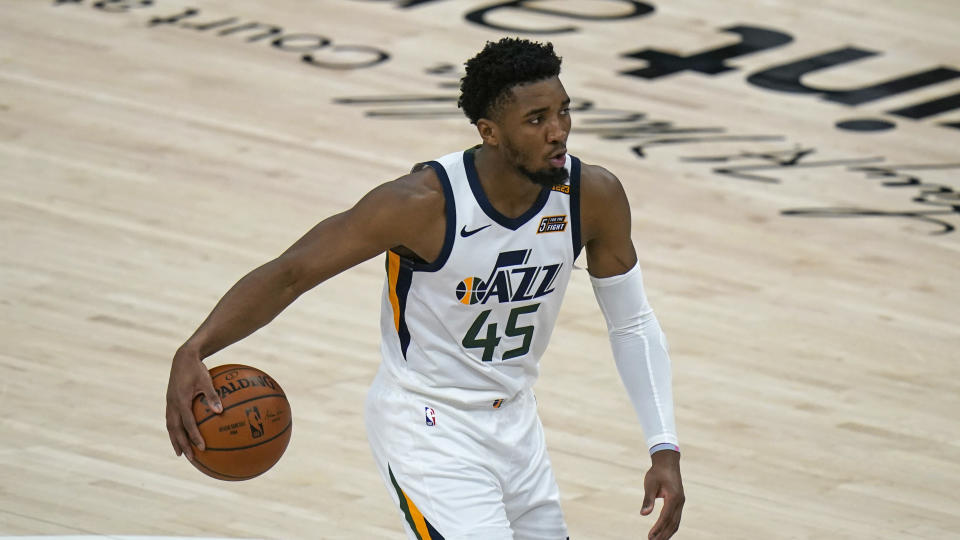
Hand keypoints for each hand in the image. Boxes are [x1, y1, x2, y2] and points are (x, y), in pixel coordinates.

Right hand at [165, 346, 221, 460]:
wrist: (183, 358)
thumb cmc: (197, 369)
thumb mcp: (206, 380)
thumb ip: (212, 395)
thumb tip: (220, 411)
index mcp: (180, 400)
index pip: (188, 423)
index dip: (194, 436)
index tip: (202, 447)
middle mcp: (172, 404)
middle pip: (175, 429)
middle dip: (182, 444)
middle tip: (190, 457)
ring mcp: (169, 404)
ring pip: (170, 426)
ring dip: (176, 440)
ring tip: (181, 453)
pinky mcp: (170, 402)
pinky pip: (171, 420)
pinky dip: (175, 430)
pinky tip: (181, 436)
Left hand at [641, 449, 683, 539]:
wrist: (667, 462)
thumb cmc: (657, 472)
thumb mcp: (650, 484)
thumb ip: (648, 499)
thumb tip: (643, 514)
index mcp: (673, 497)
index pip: (665, 517)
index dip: (658, 528)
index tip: (650, 537)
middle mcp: (680, 501)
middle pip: (672, 523)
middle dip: (663, 534)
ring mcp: (681, 502)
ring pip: (676, 522)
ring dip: (667, 532)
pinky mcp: (679, 502)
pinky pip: (676, 517)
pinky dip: (670, 526)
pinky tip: (663, 531)